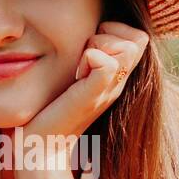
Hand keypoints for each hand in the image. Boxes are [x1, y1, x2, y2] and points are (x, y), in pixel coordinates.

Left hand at [22, 21, 149, 148]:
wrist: (40, 148)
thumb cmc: (50, 111)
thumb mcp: (74, 77)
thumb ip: (85, 57)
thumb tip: (88, 30)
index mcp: (114, 77)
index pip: (138, 37)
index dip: (115, 31)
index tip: (89, 47)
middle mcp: (116, 83)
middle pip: (138, 39)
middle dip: (109, 34)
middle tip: (83, 55)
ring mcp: (107, 91)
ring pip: (127, 47)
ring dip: (98, 45)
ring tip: (78, 68)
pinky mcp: (92, 98)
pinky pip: (107, 63)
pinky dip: (89, 58)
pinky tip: (75, 76)